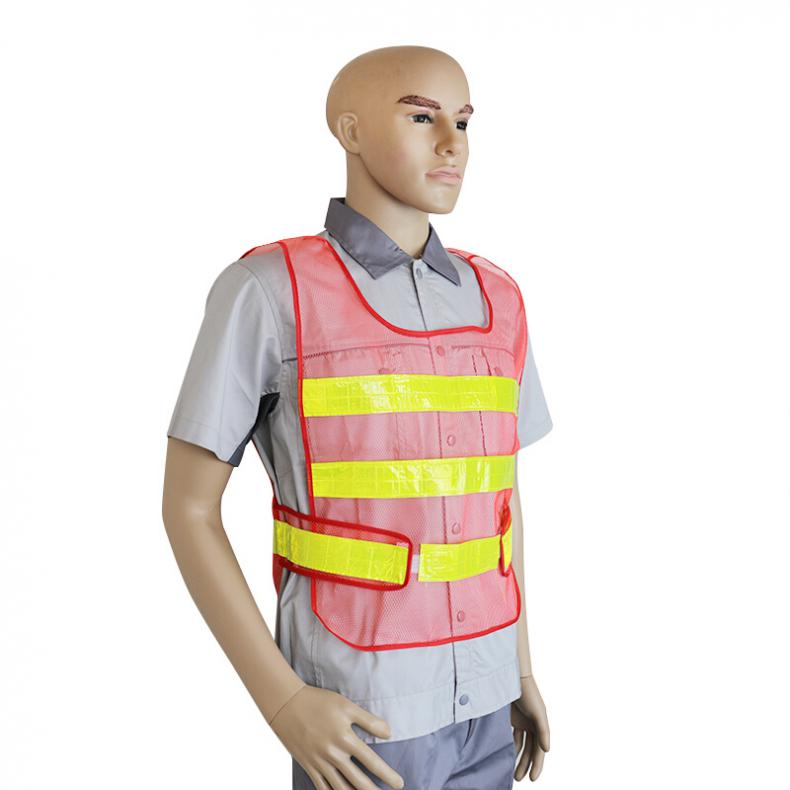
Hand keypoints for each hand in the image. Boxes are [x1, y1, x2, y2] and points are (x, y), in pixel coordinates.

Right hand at [269, 684, 404, 789]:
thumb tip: (389, 733)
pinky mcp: (309, 766)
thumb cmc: (319, 702)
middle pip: (359, 781)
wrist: (286, 705)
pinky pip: (322, 788)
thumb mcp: (346, 705)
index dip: (387, 775)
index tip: (399, 783)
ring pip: (341, 789)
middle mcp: (333, 754)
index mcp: (345, 738)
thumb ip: (369, 720)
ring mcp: (320, 763)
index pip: (372, 761)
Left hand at [511, 675, 549, 780]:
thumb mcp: (537, 712)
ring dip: (518, 757)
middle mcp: (533, 725)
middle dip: (526, 764)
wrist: (513, 676)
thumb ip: (543, 730)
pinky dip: (511, 746)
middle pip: (530, 750)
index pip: (539, 750)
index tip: (532, 778)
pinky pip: (513, 736)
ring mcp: (522, 722)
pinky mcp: (512, 718)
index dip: (537, 764)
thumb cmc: (527, 692)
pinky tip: (507, 755)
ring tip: (513, 772)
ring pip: (521, 745)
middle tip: (519, 779)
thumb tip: (547, 749)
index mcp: (541, 725)